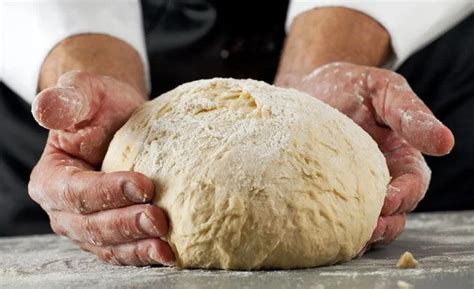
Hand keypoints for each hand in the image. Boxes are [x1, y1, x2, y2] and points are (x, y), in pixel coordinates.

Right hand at [29, 71, 174, 265]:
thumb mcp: (84, 92)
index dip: (107, 192)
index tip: (143, 185)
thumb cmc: (100, 106)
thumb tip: (47, 107)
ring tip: (165, 246)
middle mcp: (65, 210)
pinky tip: (167, 253)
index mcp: (51, 179)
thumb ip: (67, 100)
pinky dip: (143, 254)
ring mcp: (88, 226)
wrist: (118, 119)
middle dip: (126, 224)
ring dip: (137, 247)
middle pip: (92, 226)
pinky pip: (124, 250)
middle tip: (158, 218)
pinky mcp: (112, 234)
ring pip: (109, 245)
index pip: (76, 192)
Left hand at [276, 62, 454, 245]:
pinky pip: (334, 216)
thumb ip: (410, 114)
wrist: (309, 86)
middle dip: (384, 225)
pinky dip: (333, 228)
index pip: (413, 184)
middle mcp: (380, 177)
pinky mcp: (326, 191)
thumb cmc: (350, 85)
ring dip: (359, 233)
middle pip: (393, 212)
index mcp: (400, 155)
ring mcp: (352, 187)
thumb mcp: (384, 90)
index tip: (387, 200)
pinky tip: (320, 231)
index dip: (404, 196)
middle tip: (366, 229)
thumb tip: (445, 142)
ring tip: (344, 236)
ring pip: (365, 221)